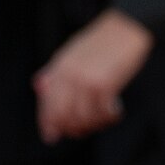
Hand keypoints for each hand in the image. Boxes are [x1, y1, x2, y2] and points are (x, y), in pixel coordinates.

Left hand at [32, 8, 152, 143]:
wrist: (127, 28)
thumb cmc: (102, 40)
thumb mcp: (72, 52)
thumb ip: (55, 70)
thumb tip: (38, 87)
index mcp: (59, 66)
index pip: (46, 101)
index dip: (47, 122)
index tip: (51, 137)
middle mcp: (69, 75)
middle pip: (62, 115)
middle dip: (71, 129)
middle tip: (83, 132)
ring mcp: (85, 80)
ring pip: (82, 118)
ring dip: (94, 125)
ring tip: (102, 119)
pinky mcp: (104, 84)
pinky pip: (102, 114)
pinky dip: (109, 118)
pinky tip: (115, 112)